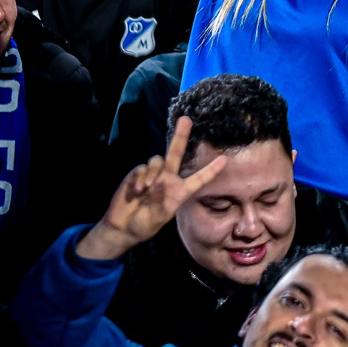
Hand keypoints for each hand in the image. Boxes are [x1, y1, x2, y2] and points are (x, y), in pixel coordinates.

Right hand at [76, 116, 227, 261]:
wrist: (122, 228)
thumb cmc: (145, 225)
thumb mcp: (159, 217)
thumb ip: (162, 200)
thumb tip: (159, 183)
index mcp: (180, 191)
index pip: (199, 179)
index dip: (211, 170)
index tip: (225, 160)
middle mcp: (167, 179)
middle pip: (176, 152)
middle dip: (181, 135)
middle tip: (186, 119)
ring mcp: (152, 176)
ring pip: (157, 160)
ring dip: (153, 172)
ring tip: (148, 188)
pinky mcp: (136, 175)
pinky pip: (142, 168)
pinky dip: (141, 177)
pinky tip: (138, 190)